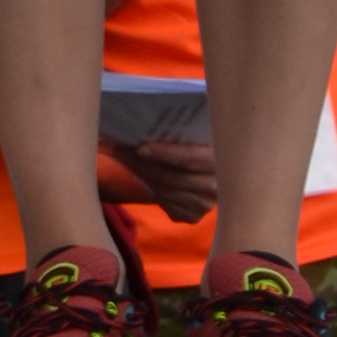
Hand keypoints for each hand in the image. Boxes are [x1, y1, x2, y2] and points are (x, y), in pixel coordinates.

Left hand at [99, 130, 215, 221]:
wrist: (217, 169)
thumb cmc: (205, 142)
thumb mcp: (200, 131)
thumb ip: (181, 127)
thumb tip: (139, 120)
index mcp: (221, 160)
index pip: (189, 159)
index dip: (164, 154)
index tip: (140, 148)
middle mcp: (216, 187)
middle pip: (169, 177)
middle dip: (140, 162)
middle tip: (115, 147)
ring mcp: (204, 205)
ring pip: (163, 190)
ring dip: (141, 173)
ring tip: (121, 155)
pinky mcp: (192, 216)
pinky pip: (164, 202)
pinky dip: (150, 187)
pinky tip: (142, 173)